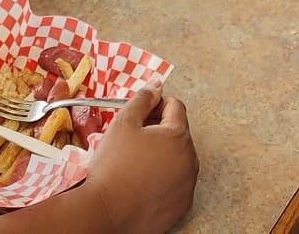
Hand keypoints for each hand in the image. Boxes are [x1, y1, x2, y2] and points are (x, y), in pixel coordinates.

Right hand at [79, 87, 196, 233]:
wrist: (107, 212)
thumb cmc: (114, 166)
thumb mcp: (123, 123)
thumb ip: (143, 99)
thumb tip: (157, 85)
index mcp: (179, 136)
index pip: (175, 106)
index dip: (155, 105)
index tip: (139, 115)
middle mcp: (191, 160)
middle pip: (178, 133)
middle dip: (158, 130)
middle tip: (132, 139)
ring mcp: (188, 185)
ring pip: (177, 158)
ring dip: (161, 154)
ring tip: (135, 162)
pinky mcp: (182, 206)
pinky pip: (176, 183)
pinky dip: (163, 178)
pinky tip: (142, 182)